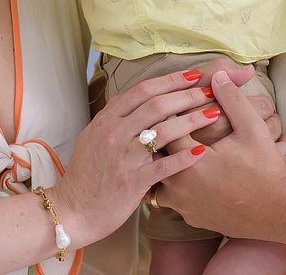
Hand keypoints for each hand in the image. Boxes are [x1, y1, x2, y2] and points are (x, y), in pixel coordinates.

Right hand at [50, 66, 250, 247]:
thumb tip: (138, 102)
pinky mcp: (133, 182)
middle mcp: (114, 133)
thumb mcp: (93, 137)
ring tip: (213, 114)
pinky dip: (185, 156)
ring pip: (164, 131)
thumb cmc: (86, 174)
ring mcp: (124, 157)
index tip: (191, 75)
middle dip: (186, 95)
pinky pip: (164, 165)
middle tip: (209, 90)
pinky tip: (203, 150)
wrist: (72, 210)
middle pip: (157, 105)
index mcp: (106, 119)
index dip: (169, 80)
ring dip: (192, 120)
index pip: (142, 90)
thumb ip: (115, 119)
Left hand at [153, 69, 285, 238]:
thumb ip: (231, 99)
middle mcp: (179, 187)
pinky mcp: (190, 218)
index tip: (178, 103)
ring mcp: (183, 205)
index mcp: (190, 162)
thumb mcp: (253, 128)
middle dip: (165, 135)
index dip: (173, 111)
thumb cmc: (266, 171)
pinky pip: (171, 196)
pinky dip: (175, 181)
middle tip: (170, 121)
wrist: (278, 214)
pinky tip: (185, 169)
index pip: (166, 127)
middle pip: (157, 152)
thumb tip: (217, 75)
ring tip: (174, 146)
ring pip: (161, 177)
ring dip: (165, 161)